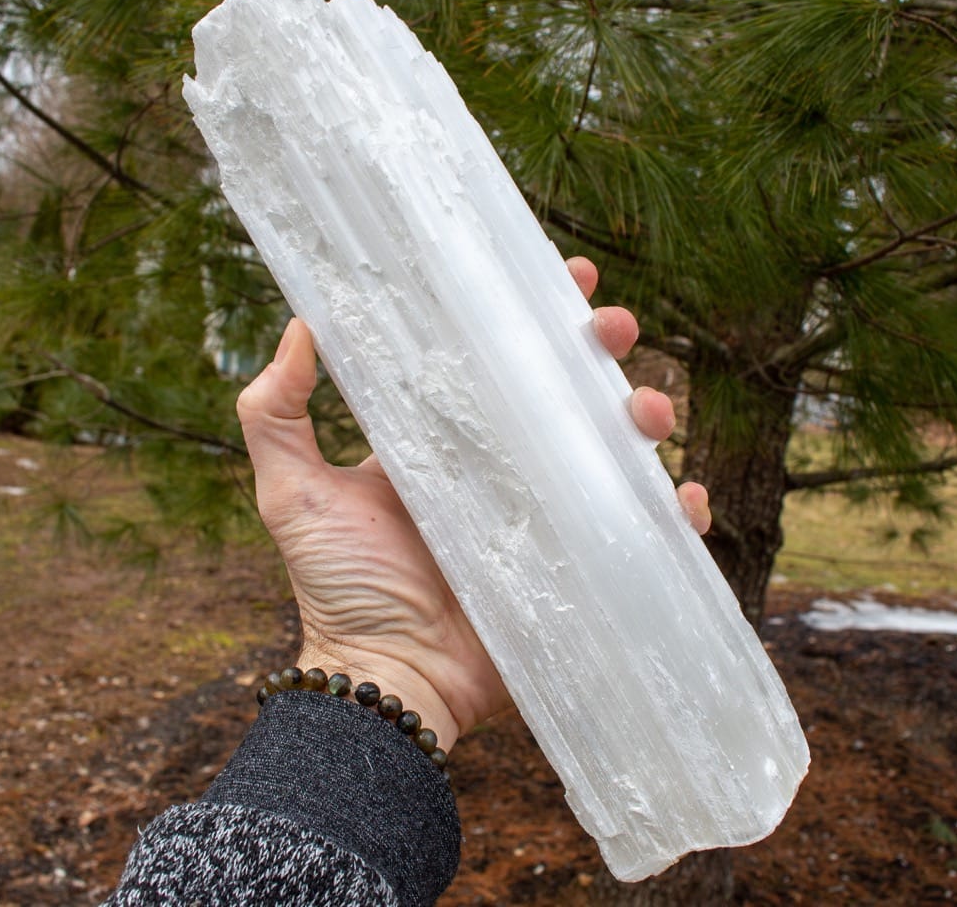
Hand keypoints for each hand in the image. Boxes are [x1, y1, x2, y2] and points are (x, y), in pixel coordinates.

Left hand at [237, 256, 709, 751]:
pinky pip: (637, 531)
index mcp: (446, 438)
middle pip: (566, 392)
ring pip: (611, 449)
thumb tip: (300, 326)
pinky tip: (680, 498)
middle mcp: (501, 465)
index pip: (495, 359)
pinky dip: (670, 512)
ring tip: (647, 412)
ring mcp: (544, 514)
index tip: (560, 277)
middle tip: (610, 328)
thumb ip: (275, 413)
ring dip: (643, 418)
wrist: (387, 679)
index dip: (532, 318)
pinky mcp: (575, 565)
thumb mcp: (292, 492)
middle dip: (599, 351)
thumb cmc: (340, 588)